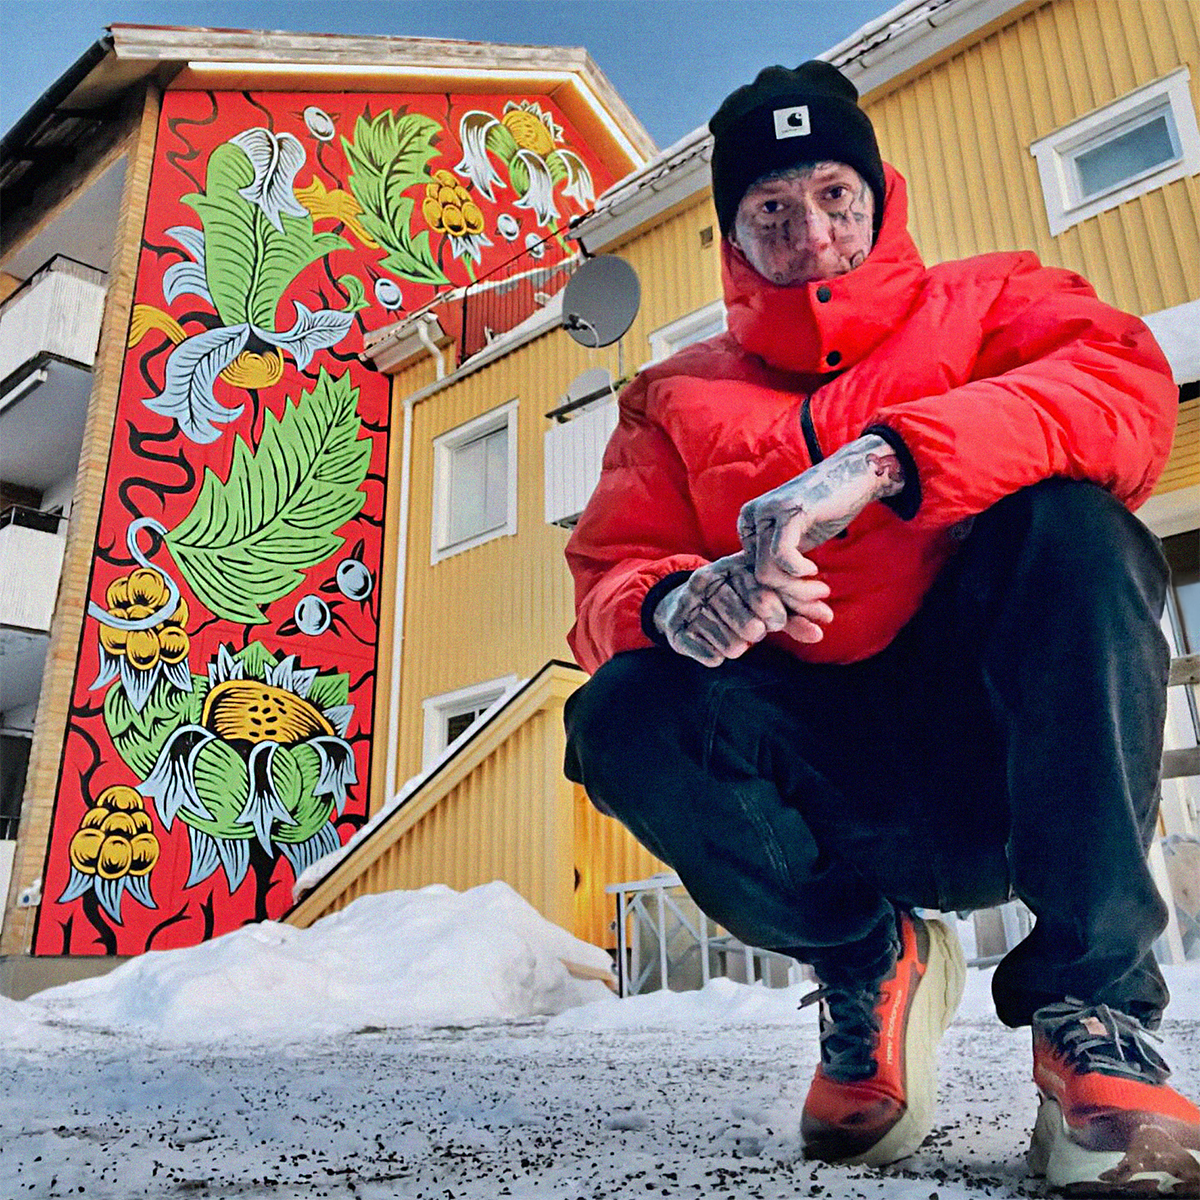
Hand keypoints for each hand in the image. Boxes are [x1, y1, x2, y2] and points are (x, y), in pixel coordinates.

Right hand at [653, 551, 831, 666]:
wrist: (681, 604)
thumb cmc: (735, 601)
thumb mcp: (762, 598)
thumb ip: (794, 611)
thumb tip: (824, 623)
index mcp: (732, 566)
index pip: (763, 595)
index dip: (776, 614)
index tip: (776, 622)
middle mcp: (707, 580)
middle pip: (748, 624)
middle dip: (757, 633)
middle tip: (755, 632)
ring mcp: (688, 604)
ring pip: (731, 644)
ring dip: (737, 647)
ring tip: (734, 638)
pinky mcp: (676, 629)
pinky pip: (709, 655)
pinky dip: (716, 656)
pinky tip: (715, 647)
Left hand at [738, 433, 903, 588]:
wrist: (855, 476)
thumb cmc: (827, 511)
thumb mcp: (797, 541)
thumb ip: (780, 566)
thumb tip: (772, 609)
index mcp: (749, 525)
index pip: (751, 575)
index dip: (778, 597)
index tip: (805, 604)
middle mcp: (751, 516)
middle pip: (757, 578)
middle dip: (788, 599)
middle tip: (817, 604)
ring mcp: (767, 512)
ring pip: (766, 573)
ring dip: (796, 591)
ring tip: (821, 591)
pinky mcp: (788, 511)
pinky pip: (780, 556)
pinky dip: (797, 572)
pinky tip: (813, 570)